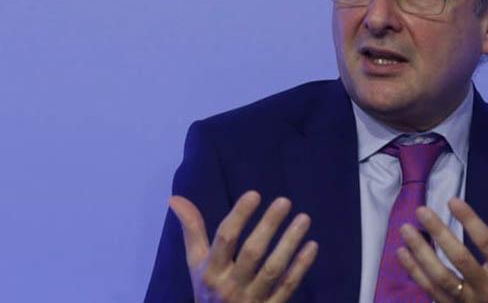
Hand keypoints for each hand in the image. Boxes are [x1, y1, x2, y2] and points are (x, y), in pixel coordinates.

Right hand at [168, 191, 318, 302]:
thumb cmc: (208, 291)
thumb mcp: (195, 263)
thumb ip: (192, 230)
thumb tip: (175, 198)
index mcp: (210, 271)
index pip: (225, 239)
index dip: (239, 216)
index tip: (254, 194)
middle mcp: (230, 285)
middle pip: (252, 253)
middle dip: (268, 226)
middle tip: (284, 201)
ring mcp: (252, 299)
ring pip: (274, 269)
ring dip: (289, 242)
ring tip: (304, 218)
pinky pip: (288, 286)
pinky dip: (301, 266)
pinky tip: (311, 245)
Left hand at [396, 198, 487, 302]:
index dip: (470, 220)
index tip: (452, 200)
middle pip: (460, 259)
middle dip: (439, 233)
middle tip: (421, 210)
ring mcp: (470, 302)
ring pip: (441, 277)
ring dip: (420, 252)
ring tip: (405, 229)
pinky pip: (431, 290)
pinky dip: (414, 272)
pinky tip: (402, 253)